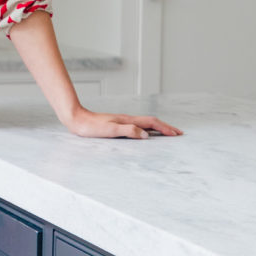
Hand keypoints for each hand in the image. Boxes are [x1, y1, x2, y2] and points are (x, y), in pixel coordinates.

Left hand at [64, 106, 182, 140]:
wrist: (77, 119)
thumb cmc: (91, 127)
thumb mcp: (110, 130)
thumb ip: (128, 131)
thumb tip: (146, 135)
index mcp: (128, 120)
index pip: (152, 123)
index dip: (165, 128)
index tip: (176, 134)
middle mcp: (128, 119)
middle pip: (152, 122)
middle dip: (166, 127)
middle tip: (178, 133)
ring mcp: (123, 121)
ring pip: (146, 124)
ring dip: (158, 128)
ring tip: (168, 133)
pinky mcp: (118, 125)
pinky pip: (138, 126)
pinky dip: (148, 129)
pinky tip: (147, 134)